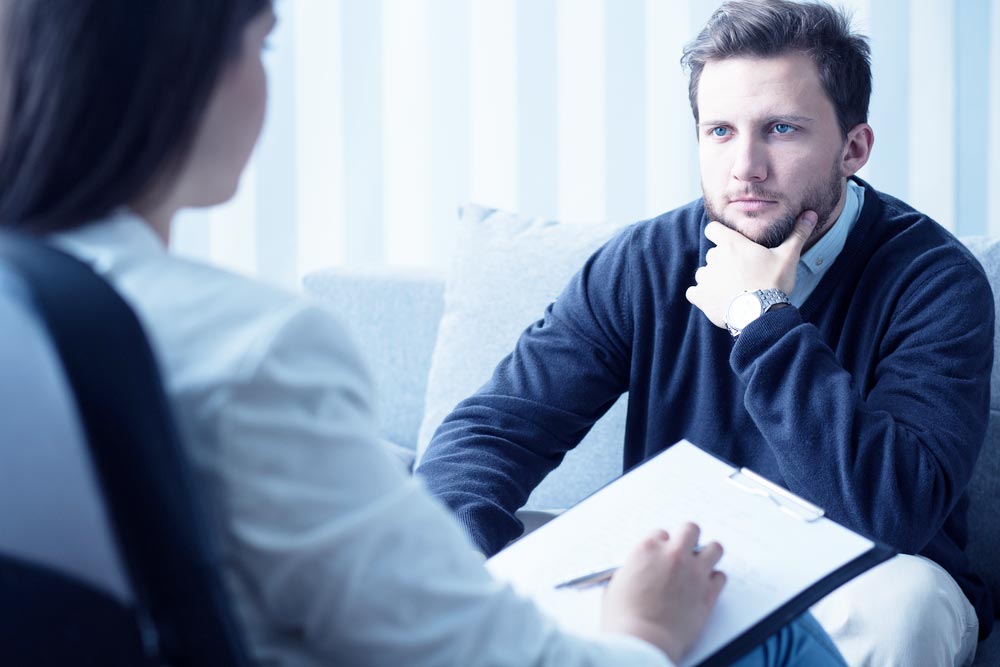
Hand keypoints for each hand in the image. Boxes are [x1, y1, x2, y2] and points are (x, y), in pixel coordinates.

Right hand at [600, 523, 725, 663]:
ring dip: (708, 555)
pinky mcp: (708, 593)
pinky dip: (714, 580)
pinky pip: (721, 576)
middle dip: (688, 538)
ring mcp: (694, 572)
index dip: (661, 545)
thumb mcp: (616, 585)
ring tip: (701, 565)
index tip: (660, 555)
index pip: (661, 533)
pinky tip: (704, 587)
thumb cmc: (624, 618)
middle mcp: (673, 555)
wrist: (643, 641)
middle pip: (691, 529)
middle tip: (684, 551)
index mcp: (647, 549)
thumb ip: (631, 571)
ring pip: (715, 548)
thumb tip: (637, 572)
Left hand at [685, 211, 816, 328]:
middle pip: (713, 254)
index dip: (718, 234)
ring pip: (704, 273)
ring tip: (732, 289)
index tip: (730, 243)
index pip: (712, 229)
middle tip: (742, 273)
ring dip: (713, 279)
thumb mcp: (788, 256)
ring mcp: (705, 278)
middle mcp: (714, 258)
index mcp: (731, 244)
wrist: (760, 313)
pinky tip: (717, 300)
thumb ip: (797, 234)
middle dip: (723, 261)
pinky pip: (693, 292)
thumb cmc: (773, 282)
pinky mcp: (700, 297)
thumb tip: (811, 214)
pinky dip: (702, 295)